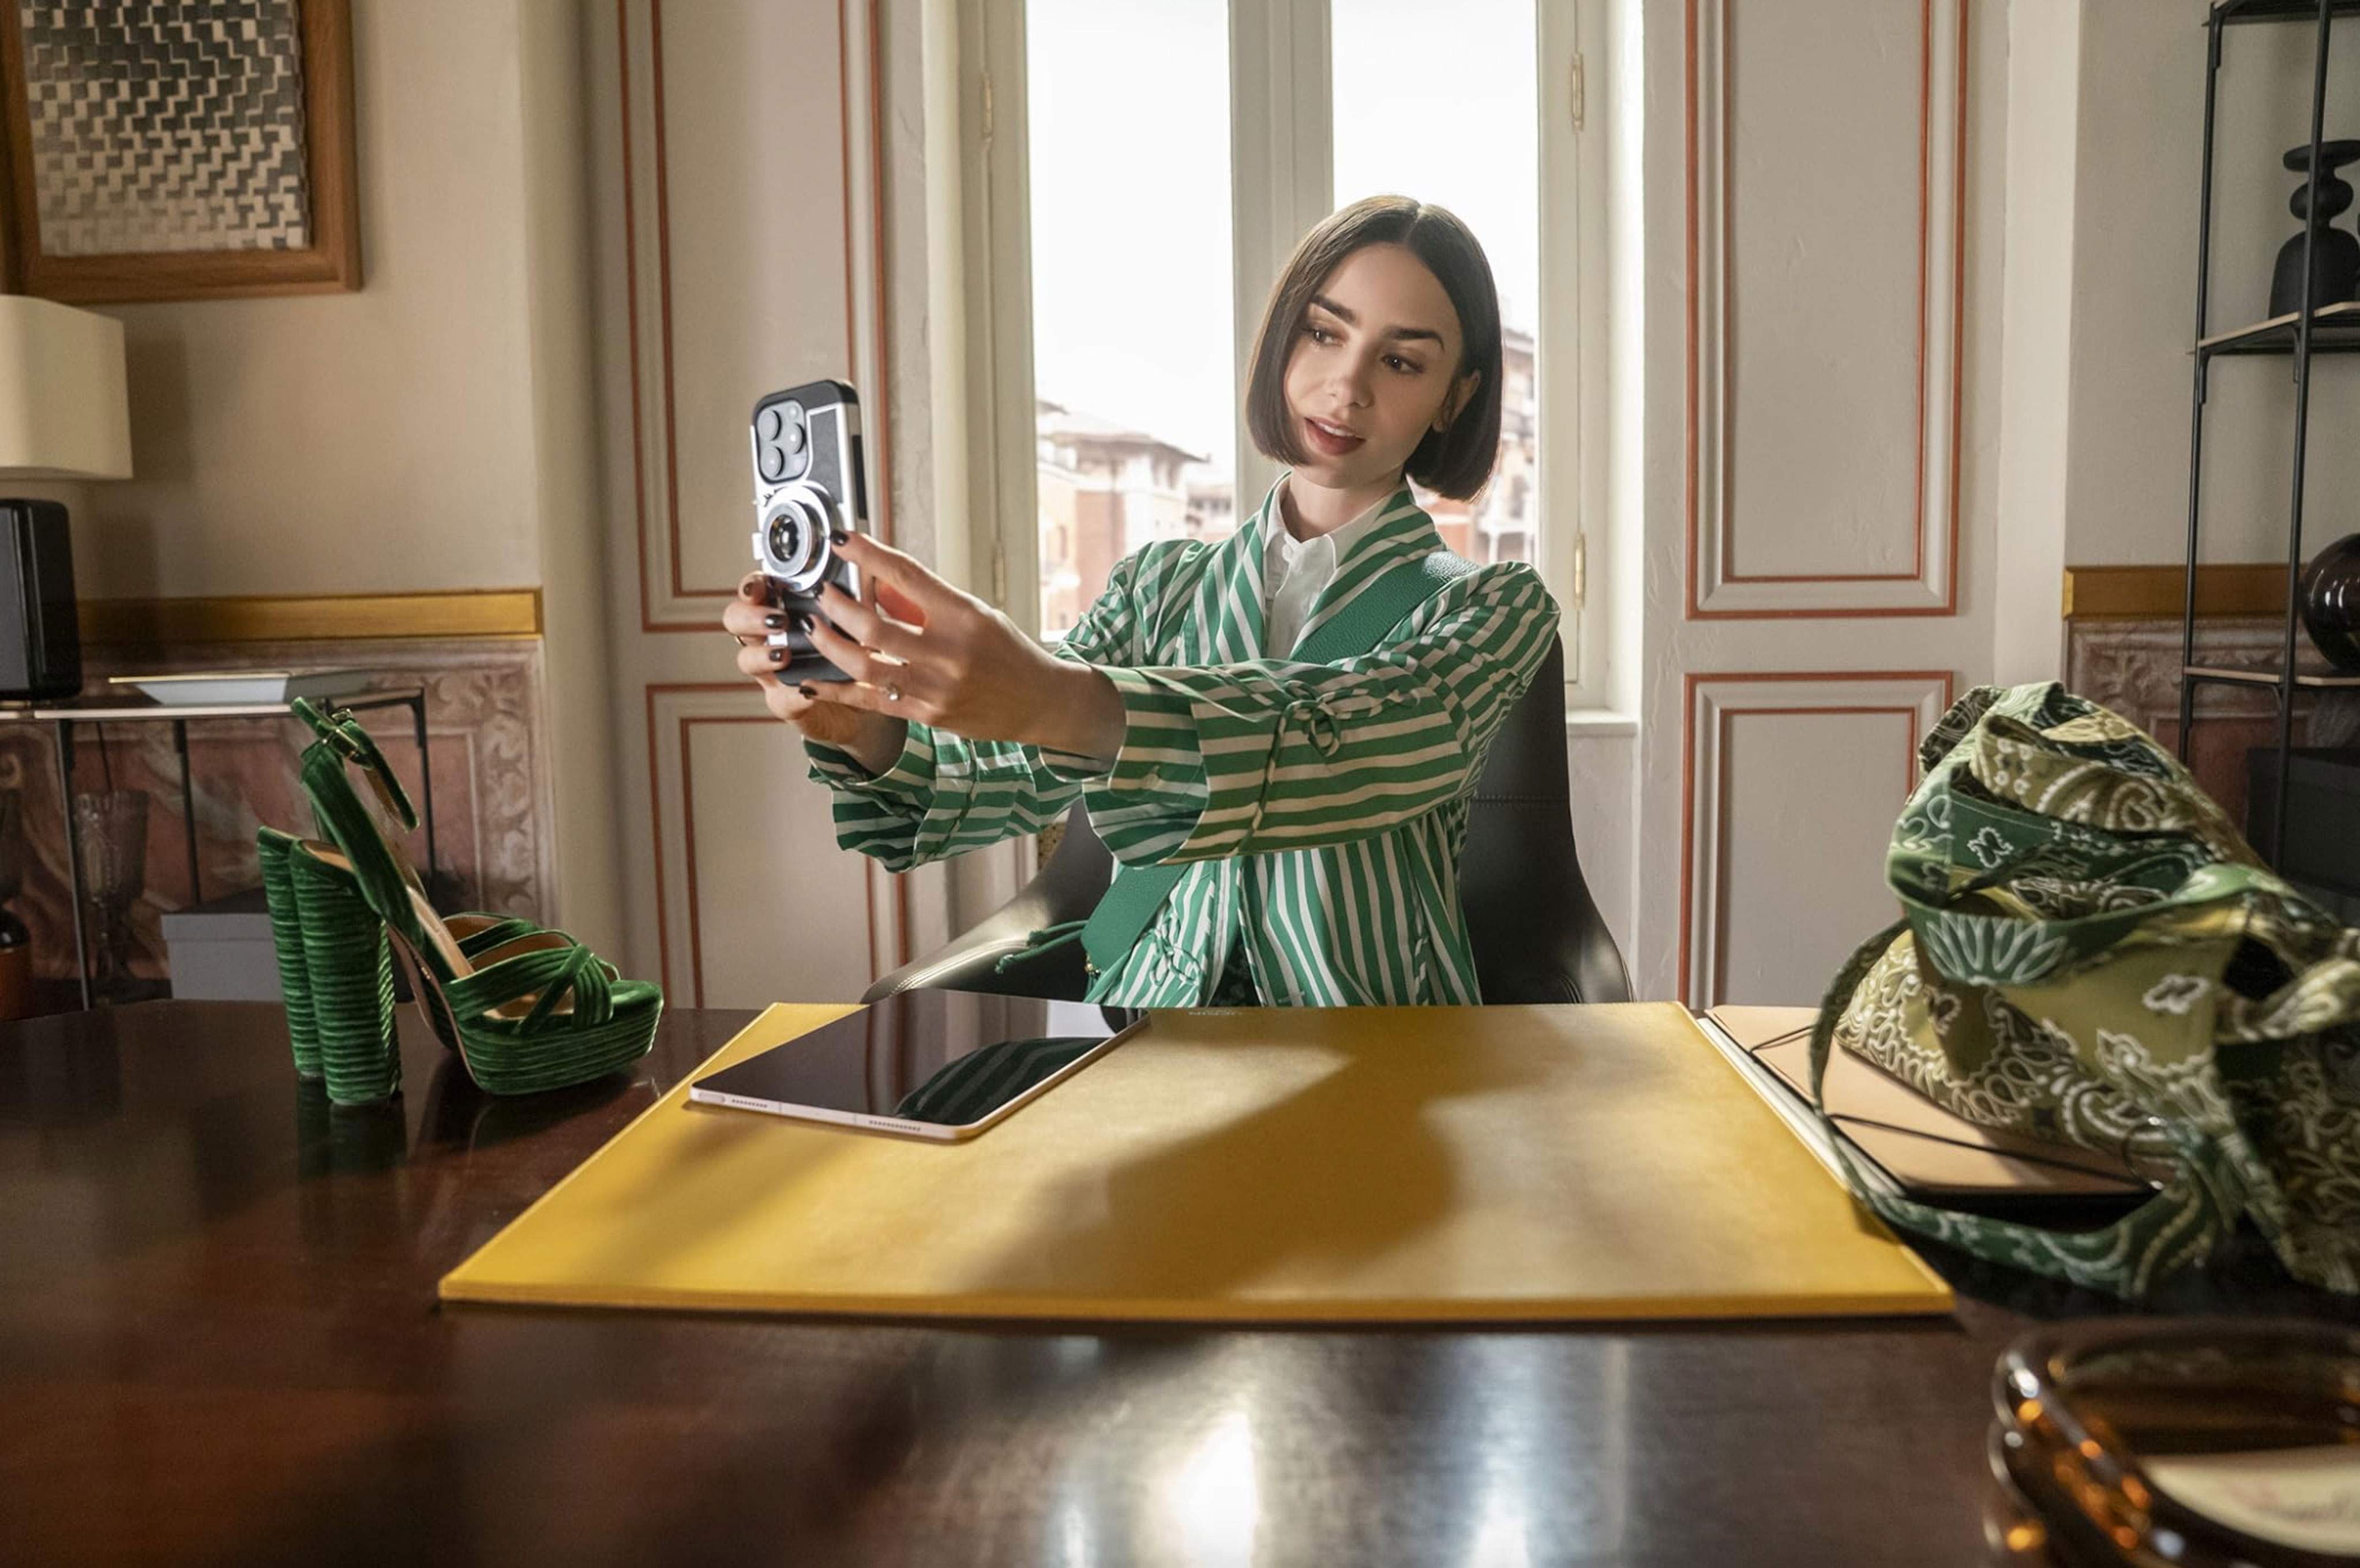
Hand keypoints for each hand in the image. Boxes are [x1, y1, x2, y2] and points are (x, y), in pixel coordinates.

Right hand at [723, 573, 905, 771]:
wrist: (869, 696)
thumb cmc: (859, 650)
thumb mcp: (860, 617)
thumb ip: (855, 594)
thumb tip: (866, 568)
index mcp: (783, 608)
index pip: (755, 589)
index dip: (750, 585)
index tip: (759, 587)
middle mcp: (770, 636)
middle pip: (736, 619)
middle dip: (750, 616)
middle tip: (777, 619)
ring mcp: (773, 669)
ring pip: (746, 659)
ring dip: (761, 654)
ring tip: (783, 654)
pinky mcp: (786, 701)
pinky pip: (780, 698)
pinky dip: (791, 694)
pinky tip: (806, 691)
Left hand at [800, 532, 1124, 758]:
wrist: (1039, 703)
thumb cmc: (1009, 653)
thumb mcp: (975, 614)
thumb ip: (924, 602)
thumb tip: (877, 584)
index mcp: (964, 616)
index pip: (907, 576)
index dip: (868, 555)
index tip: (842, 541)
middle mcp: (949, 652)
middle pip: (873, 625)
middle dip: (837, 606)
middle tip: (821, 593)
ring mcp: (935, 688)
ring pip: (864, 665)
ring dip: (829, 643)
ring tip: (814, 627)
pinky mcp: (926, 715)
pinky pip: (870, 701)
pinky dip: (837, 689)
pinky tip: (812, 681)